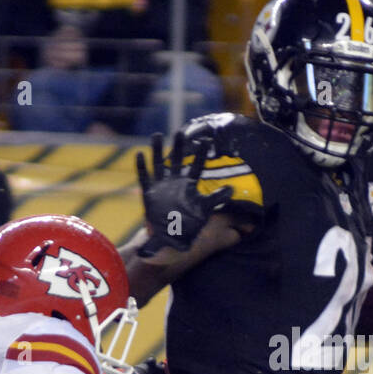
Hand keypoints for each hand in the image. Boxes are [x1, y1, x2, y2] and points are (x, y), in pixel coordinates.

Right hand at [135, 131, 232, 258]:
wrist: (169, 240)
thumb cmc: (188, 227)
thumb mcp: (204, 211)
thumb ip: (216, 199)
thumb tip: (232, 189)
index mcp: (189, 186)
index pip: (196, 167)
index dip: (201, 154)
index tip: (205, 140)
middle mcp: (175, 183)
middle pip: (177, 161)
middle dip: (179, 147)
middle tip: (181, 132)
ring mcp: (161, 188)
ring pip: (159, 165)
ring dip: (158, 151)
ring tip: (157, 135)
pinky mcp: (149, 195)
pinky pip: (144, 178)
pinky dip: (142, 167)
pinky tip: (140, 154)